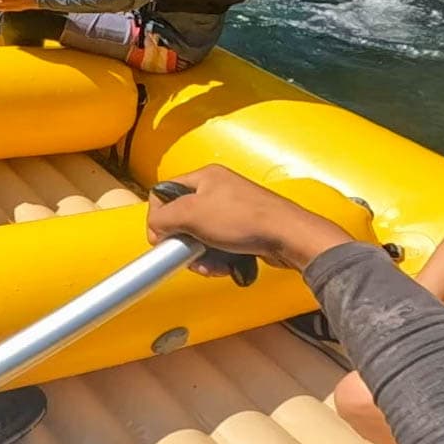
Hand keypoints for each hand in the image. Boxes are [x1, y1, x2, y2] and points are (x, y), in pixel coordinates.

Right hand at [145, 165, 353, 273]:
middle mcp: (218, 190)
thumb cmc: (245, 219)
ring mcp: (233, 210)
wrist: (287, 236)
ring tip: (212, 265)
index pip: (166, 193)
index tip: (161, 238)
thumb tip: (155, 227)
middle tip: (190, 255)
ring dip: (202, 256)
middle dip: (185, 243)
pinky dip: (219, 259)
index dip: (159, 217)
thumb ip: (165, 217)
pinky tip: (226, 266)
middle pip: (184, 218)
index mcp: (204, 177)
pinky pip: (220, 246)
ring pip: (202, 236)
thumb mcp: (193, 214)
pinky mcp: (244, 230)